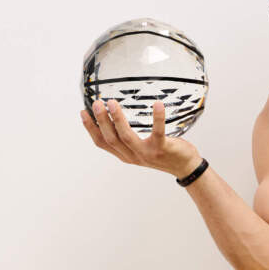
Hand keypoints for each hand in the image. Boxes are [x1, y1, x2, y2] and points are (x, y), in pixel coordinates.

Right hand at [81, 99, 201, 178]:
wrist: (185, 167)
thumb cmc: (163, 152)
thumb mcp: (140, 147)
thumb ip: (128, 137)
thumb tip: (115, 117)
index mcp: (125, 155)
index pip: (102, 143)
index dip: (91, 129)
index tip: (83, 112)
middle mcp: (133, 156)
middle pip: (111, 139)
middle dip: (102, 120)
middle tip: (97, 103)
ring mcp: (147, 153)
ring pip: (126, 136)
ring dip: (118, 119)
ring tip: (112, 102)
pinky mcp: (162, 149)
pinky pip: (158, 132)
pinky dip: (158, 117)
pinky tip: (158, 104)